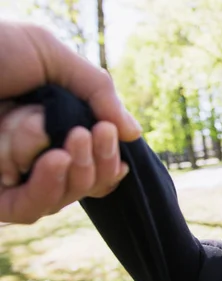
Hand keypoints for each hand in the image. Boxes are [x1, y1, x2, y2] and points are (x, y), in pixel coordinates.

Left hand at [0, 21, 137, 223]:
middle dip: (99, 161)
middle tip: (95, 131)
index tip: (112, 134)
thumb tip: (132, 133)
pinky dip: (49, 188)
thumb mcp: (50, 56)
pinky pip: (28, 207)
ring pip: (62, 199)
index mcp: (50, 127)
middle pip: (85, 183)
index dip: (109, 158)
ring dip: (79, 173)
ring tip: (77, 138)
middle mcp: (33, 155)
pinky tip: (57, 159)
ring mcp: (11, 176)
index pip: (92, 160)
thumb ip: (96, 90)